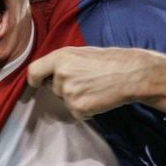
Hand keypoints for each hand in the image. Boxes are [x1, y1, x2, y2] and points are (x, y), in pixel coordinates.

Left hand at [27, 46, 161, 118]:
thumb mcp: (81, 52)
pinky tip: (98, 98)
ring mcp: (68, 93)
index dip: (34, 79)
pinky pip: (76, 113)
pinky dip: (86, 110)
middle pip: (53, 88)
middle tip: (86, 81)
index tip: (37, 83)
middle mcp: (60, 75)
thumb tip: (48, 73)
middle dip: (65, 88)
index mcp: (60, 57)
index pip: (34, 72)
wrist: (131, 74)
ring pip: (65, 101)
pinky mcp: (78, 109)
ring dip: (77, 99)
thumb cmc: (110, 61)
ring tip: (95, 88)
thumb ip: (63, 62)